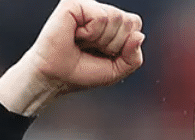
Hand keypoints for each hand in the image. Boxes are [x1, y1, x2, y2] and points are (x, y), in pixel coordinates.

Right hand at [0, 0, 143, 114]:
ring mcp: (87, 6)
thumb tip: (139, 35)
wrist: (55, 77)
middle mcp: (100, 11)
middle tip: (92, 49)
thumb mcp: (117, 70)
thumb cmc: (82, 72)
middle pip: (129, 21)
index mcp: (111, 23)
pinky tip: (77, 35)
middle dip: (114, 44)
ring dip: (102, 40)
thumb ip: (134, 57)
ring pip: (117, 17)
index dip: (125, 45)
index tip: (104, 54)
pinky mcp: (74, 4)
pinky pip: (101, 16)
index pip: (135, 24)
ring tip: (83, 43)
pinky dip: (92, 33)